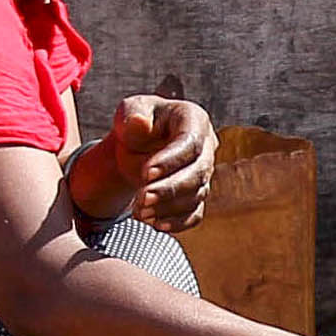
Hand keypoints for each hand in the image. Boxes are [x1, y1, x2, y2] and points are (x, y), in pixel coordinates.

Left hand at [69, 95, 215, 231]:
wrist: (137, 144)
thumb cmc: (135, 122)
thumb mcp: (129, 110)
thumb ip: (132, 114)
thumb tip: (140, 123)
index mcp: (193, 119)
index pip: (190, 143)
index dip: (171, 161)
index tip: (145, 174)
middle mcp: (206, 147)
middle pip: (198, 173)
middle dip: (170, 190)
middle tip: (142, 199)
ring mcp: (204, 173)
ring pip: (196, 196)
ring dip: (168, 208)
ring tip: (140, 212)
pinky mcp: (197, 194)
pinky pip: (195, 213)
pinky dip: (177, 223)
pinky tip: (156, 225)